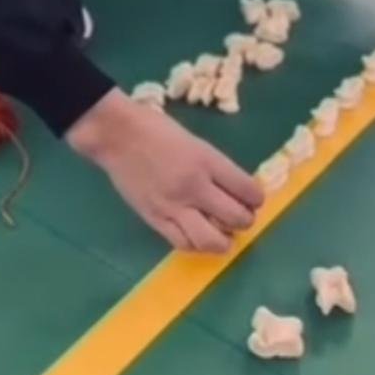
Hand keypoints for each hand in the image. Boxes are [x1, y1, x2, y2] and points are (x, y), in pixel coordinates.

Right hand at [66, 89, 263, 252]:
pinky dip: (197, 245)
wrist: (118, 135)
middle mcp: (195, 186)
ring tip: (223, 234)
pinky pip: (183, 244)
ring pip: (212, 240)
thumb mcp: (196, 142)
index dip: (256, 198)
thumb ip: (215, 167)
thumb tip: (234, 190)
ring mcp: (174, 206)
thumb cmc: (157, 130)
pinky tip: (198, 236)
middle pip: (236, 218)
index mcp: (207, 161)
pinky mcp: (155, 219)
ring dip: (224, 240)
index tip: (252, 199)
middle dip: (245, 220)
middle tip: (240, 216)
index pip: (248, 190)